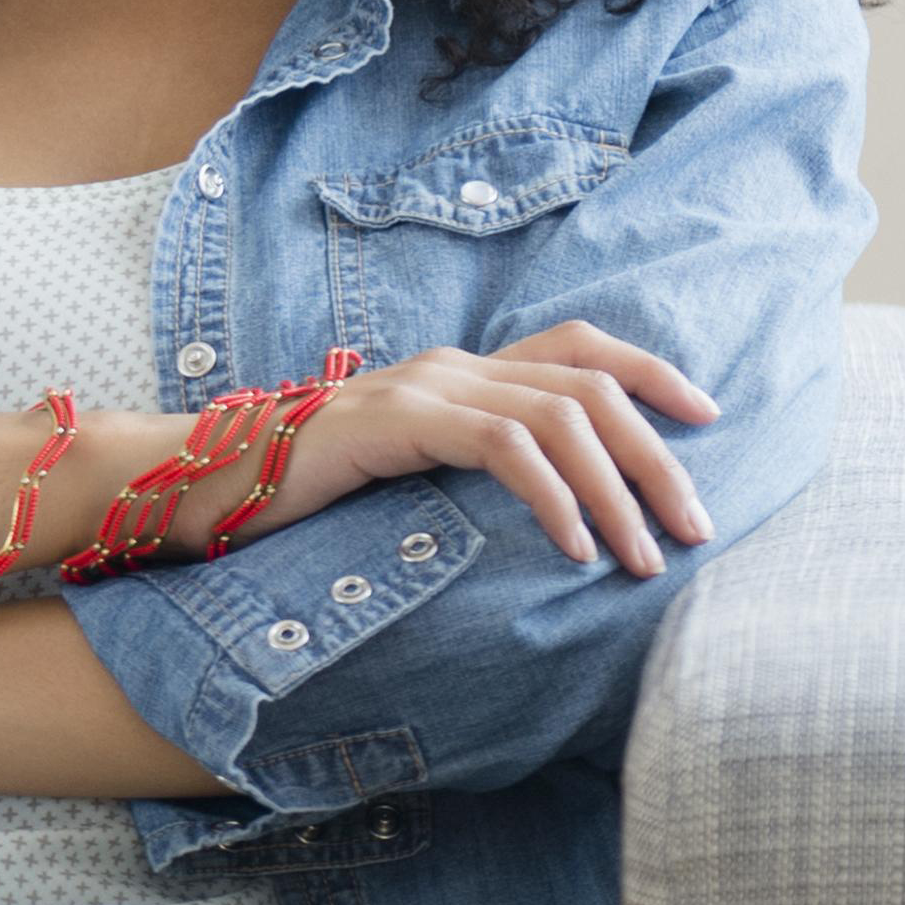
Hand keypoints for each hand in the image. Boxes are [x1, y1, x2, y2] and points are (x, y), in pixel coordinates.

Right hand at [236, 321, 718, 574]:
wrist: (195, 483)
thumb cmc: (298, 498)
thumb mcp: (404, 481)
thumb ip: (465, 477)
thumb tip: (551, 520)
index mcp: (458, 374)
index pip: (579, 347)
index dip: (653, 373)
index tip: (708, 419)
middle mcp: (449, 366)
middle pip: (590, 386)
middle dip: (657, 457)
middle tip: (697, 527)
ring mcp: (422, 388)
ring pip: (560, 418)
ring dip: (616, 492)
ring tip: (642, 557)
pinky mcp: (395, 420)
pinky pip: (503, 448)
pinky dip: (553, 498)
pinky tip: (571, 548)